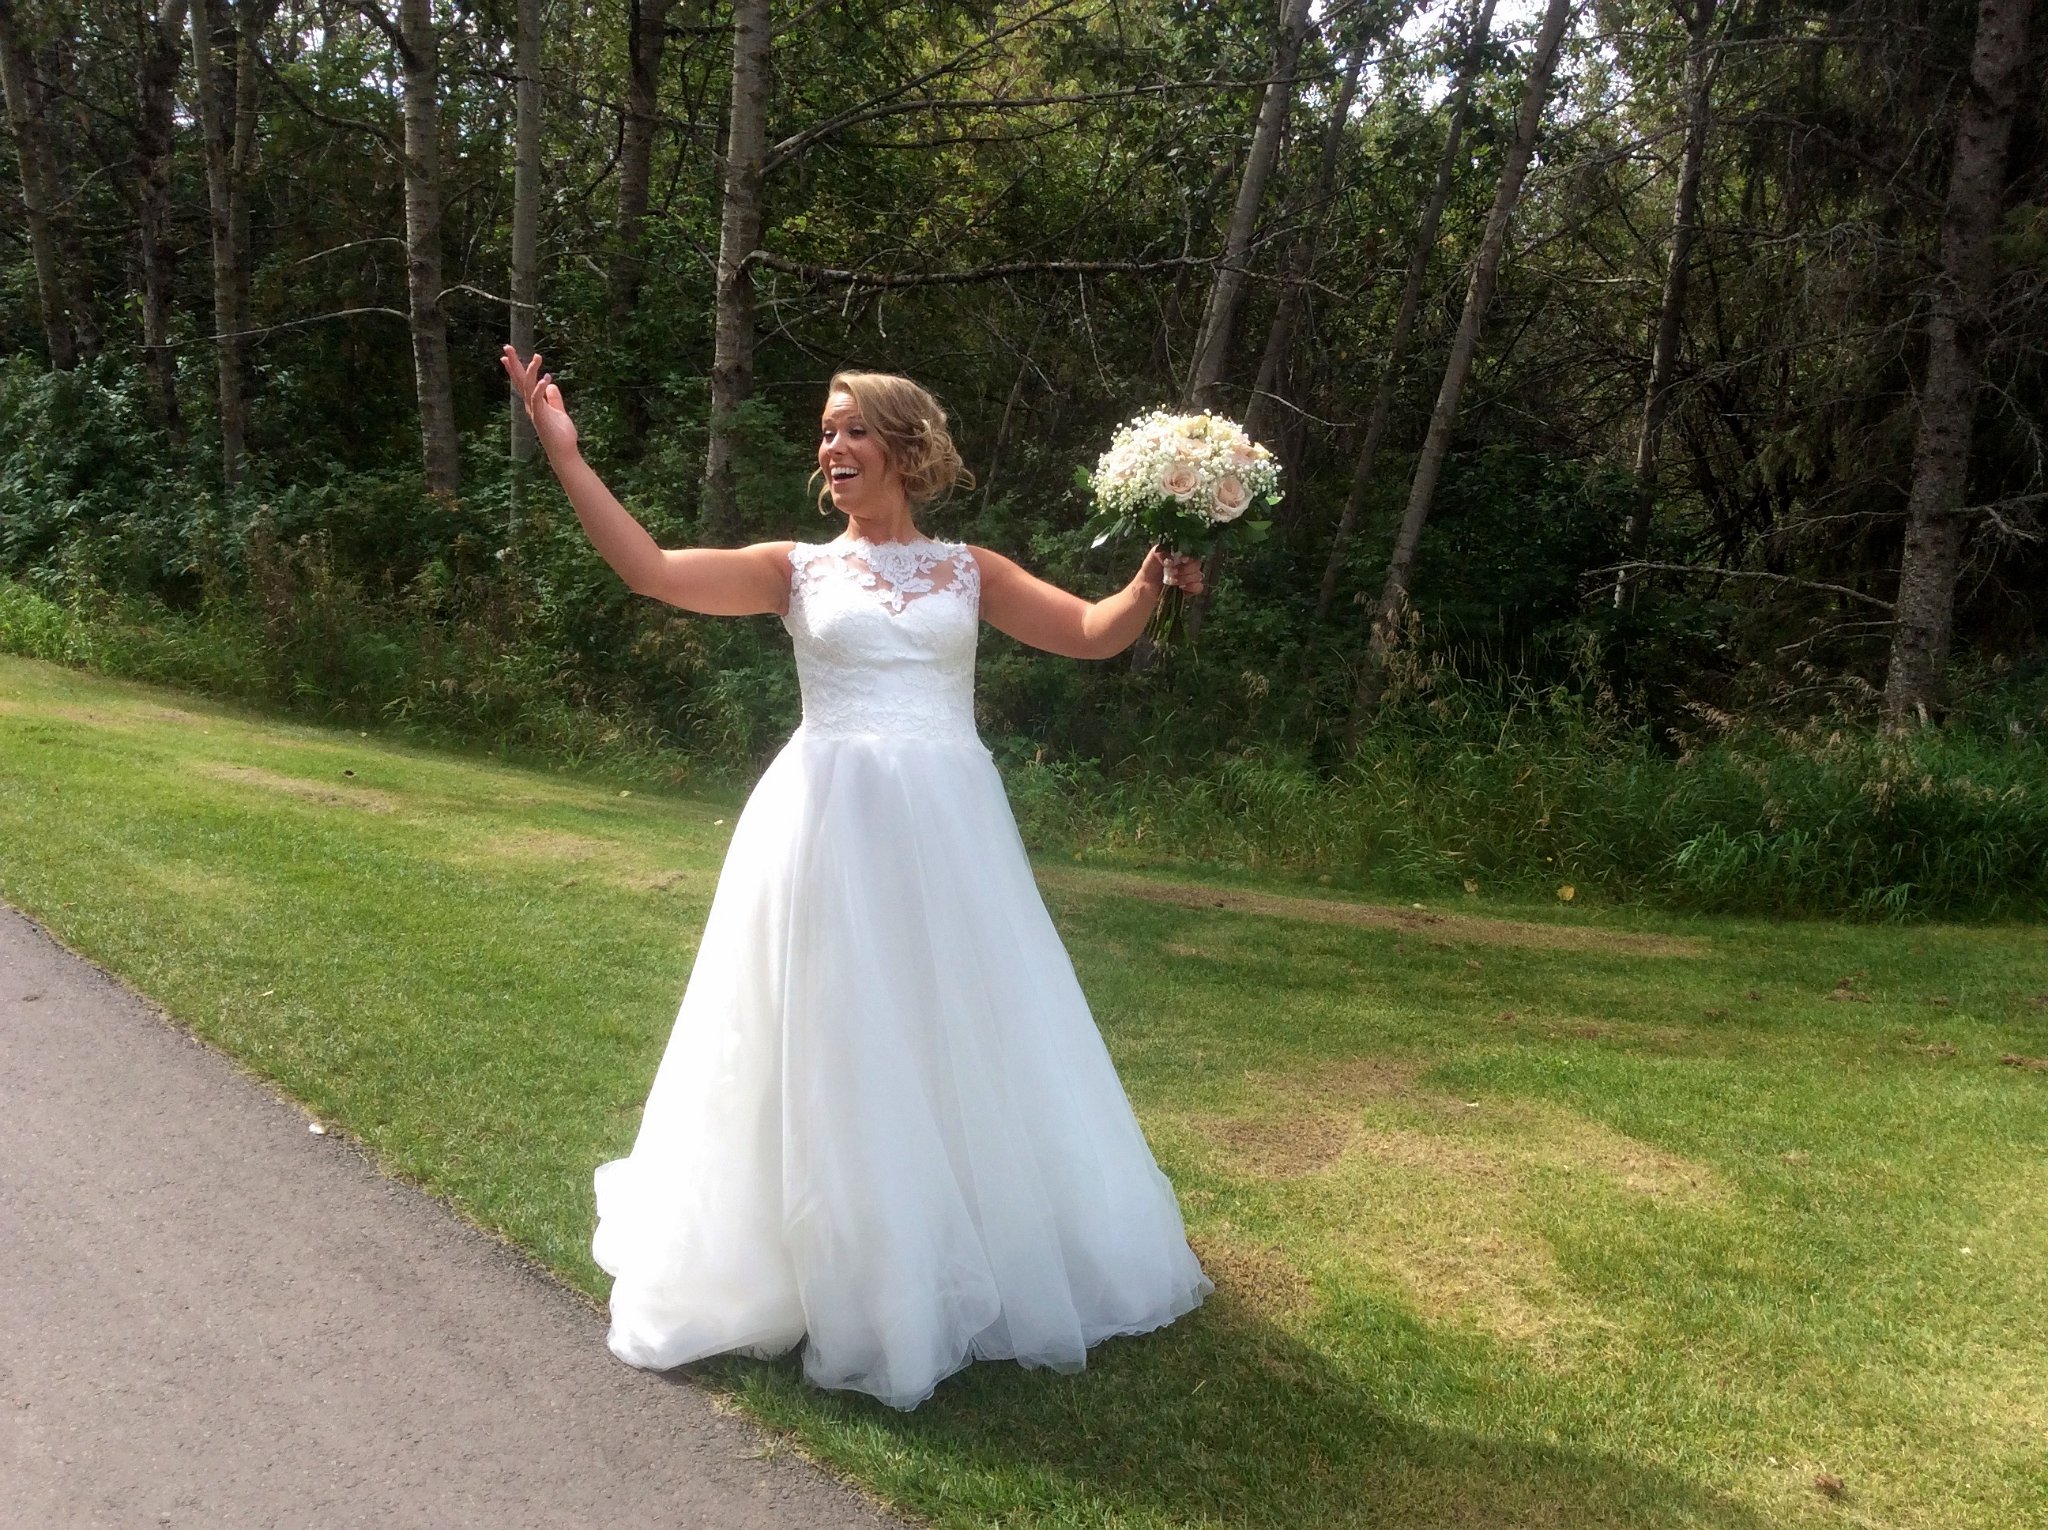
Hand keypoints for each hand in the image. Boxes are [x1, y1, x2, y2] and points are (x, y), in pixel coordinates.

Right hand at [500, 345, 579, 459]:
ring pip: (529, 387)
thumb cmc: (561, 434)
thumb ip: (554, 398)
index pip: (523, 382)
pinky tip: (545, 379)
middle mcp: (531, 405)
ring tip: (537, 357)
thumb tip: (551, 385)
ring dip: (531, 371)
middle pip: (520, 381)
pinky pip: (538, 400)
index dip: (515, 369)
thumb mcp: (559, 411)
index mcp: (534, 403)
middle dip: (514, 364)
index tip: (507, 356)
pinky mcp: (541, 417)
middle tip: (506, 347)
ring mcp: (535, 411)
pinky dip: (540, 389)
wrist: (564, 451)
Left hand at [1140, 547, 1204, 595]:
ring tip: (1173, 581)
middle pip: (1197, 564)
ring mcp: (1191, 577)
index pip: (1194, 552)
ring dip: (1185, 579)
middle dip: (1185, 569)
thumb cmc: (1151, 567)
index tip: (1182, 560)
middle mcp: (1189, 564)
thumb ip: (1163, 552)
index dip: (1190, 556)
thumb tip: (1172, 559)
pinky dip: (1191, 587)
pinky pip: (1199, 587)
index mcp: (1183, 554)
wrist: (1147, 585)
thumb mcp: (1154, 554)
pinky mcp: (1191, 589)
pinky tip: (1181, 588)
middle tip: (1172, 572)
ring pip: (1198, 576)